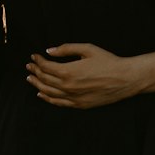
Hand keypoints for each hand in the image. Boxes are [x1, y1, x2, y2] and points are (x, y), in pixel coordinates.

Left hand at [27, 43, 147, 108]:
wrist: (125, 79)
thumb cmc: (108, 61)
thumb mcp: (88, 49)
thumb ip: (66, 49)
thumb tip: (49, 51)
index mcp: (69, 71)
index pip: (46, 67)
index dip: (38, 61)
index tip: (34, 56)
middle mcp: (68, 86)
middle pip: (45, 79)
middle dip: (35, 71)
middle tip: (29, 66)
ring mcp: (73, 97)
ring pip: (48, 92)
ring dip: (37, 84)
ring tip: (31, 79)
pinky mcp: (80, 105)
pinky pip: (58, 103)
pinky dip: (47, 98)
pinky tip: (41, 94)